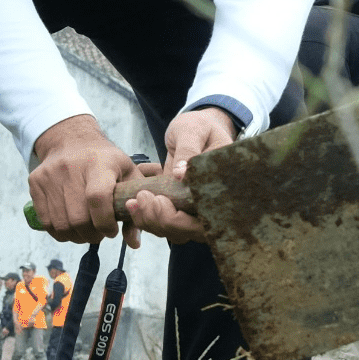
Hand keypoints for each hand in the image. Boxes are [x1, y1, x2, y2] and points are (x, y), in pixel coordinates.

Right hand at [27, 115, 136, 243]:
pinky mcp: (35, 183)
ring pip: (61, 225)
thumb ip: (133, 206)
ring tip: (86, 231)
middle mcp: (70, 167)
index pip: (97, 198)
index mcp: (99, 163)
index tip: (111, 230)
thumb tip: (134, 242)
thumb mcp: (127, 174)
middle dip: (92, 235)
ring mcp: (49, 175)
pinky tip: (71, 226)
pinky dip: (60, 232)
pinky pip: (46, 222)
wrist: (72, 140)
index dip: (105, 222)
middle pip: (78, 218)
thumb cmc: (105, 161)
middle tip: (99, 233)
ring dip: (76, 236)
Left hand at [121, 106, 233, 245]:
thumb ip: (188, 149)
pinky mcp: (182, 208)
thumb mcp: (192, 131)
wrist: (195, 130)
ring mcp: (198, 209)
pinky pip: (167, 224)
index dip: (181, 217)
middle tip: (141, 199)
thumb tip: (181, 175)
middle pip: (192, 231)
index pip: (207, 215)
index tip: (158, 200)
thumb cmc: (199, 127)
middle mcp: (214, 204)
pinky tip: (133, 203)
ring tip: (133, 201)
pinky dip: (148, 218)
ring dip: (153, 222)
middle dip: (163, 221)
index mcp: (226, 186)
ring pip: (178, 232)